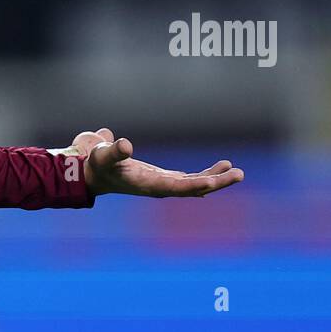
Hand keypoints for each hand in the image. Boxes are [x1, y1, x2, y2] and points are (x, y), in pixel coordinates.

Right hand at [62, 127, 243, 197]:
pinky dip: (205, 175)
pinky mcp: (163, 178)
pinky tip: (220, 170)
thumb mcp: (102, 155)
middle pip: (194, 187)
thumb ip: (113, 151)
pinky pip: (190, 179)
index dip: (197, 185)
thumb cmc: (96, 164)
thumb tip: (124, 144)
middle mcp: (160, 187)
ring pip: (195, 184)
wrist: (90, 173)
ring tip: (236, 171)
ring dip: (216, 179)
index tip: (215, 182)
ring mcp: (163, 183)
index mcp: (148, 184)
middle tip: (239, 175)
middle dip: (216, 182)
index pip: (178, 187)